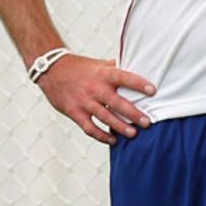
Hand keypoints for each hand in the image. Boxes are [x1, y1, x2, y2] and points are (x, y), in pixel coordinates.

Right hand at [36, 54, 155, 144]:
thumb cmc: (80, 67)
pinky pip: (89, 128)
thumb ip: (117, 68)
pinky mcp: (74, 112)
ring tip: (133, 133)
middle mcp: (95, 88)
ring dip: (120, 127)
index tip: (153, 91)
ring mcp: (84, 102)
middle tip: (147, 122)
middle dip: (133, 114)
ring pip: (105, 117)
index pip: (124, 77)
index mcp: (103, 74)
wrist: (52, 71)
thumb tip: (140, 66)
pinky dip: (101, 136)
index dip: (138, 84)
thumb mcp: (100, 64)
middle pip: (117, 102)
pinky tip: (113, 140)